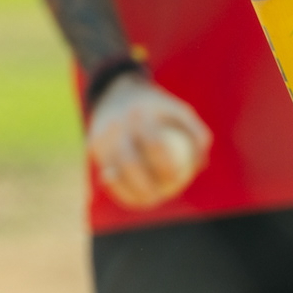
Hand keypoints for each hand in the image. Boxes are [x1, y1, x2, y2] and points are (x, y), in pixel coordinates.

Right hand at [86, 74, 210, 207]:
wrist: (117, 92)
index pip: (154, 144)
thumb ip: (197, 136)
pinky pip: (106, 171)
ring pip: (112, 171)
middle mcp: (115, 124)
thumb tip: (200, 165)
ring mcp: (100, 136)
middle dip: (144, 186)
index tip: (176, 177)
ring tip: (150, 200)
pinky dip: (119, 187)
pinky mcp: (92, 145)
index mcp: (138, 113)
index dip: (166, 165)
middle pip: (129, 162)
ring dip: (129, 192)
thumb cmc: (159, 109)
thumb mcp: (181, 112)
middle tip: (161, 196)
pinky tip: (136, 198)